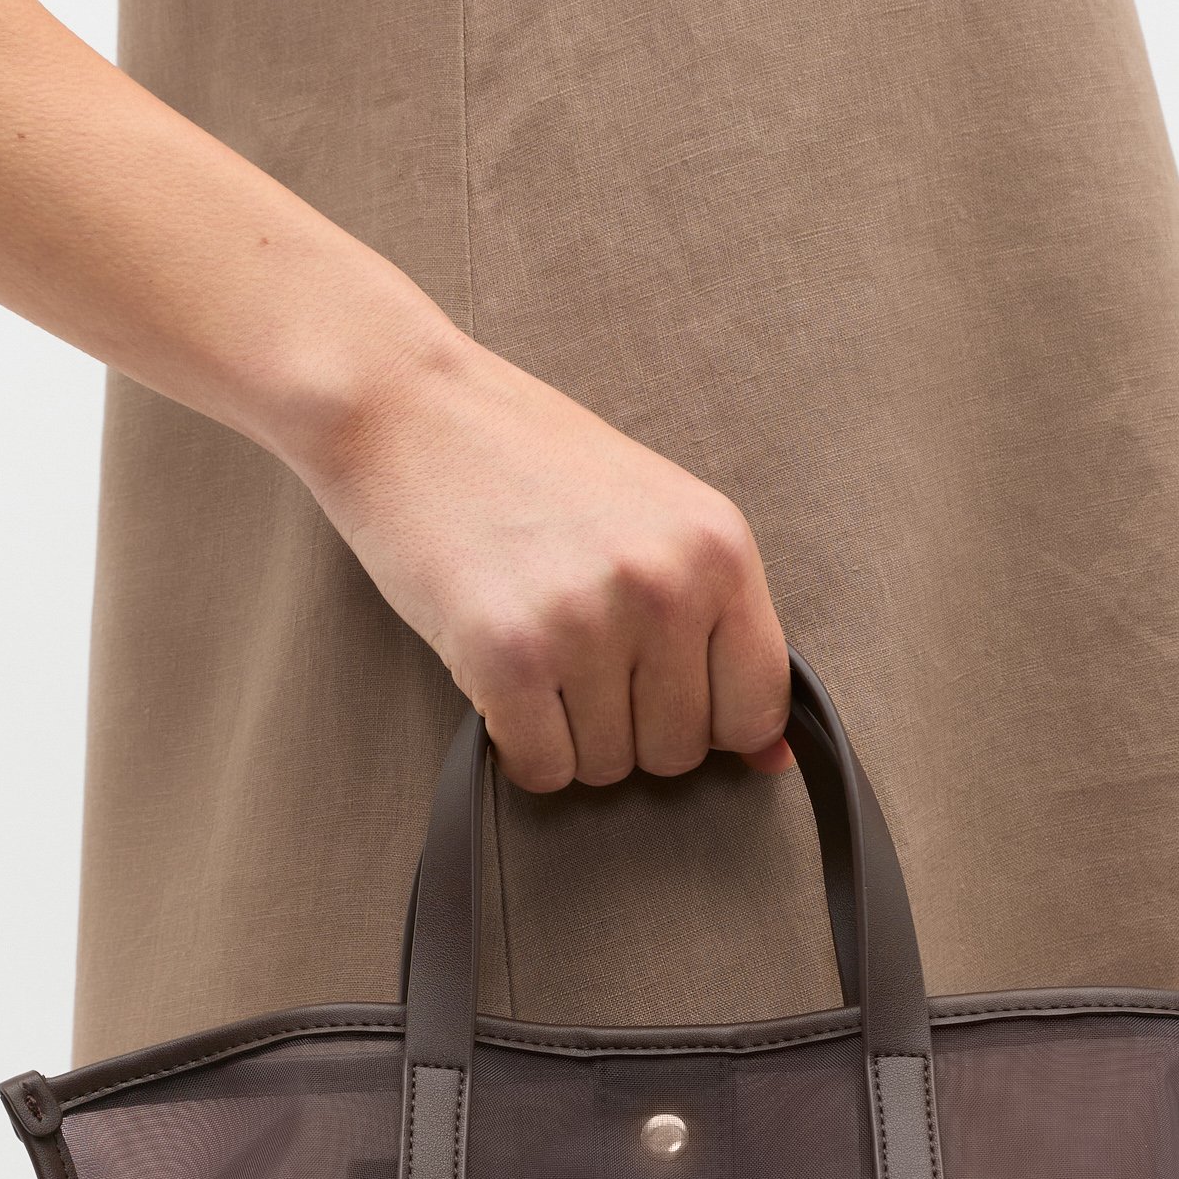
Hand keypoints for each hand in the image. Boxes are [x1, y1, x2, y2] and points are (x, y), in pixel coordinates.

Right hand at [307, 327, 793, 794]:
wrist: (407, 408)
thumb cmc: (529, 464)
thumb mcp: (656, 519)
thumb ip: (718, 627)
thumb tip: (772, 757)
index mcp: (719, 548)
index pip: (758, 705)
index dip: (712, 722)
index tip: (665, 695)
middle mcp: (666, 586)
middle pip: (678, 751)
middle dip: (628, 729)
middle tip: (577, 658)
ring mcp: (588, 622)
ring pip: (605, 769)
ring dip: (566, 736)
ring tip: (534, 648)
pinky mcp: (509, 655)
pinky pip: (542, 770)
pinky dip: (516, 746)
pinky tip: (499, 677)